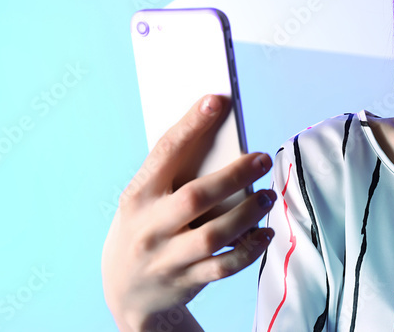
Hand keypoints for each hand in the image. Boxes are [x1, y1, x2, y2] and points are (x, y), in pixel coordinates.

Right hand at [102, 94, 276, 331]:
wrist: (125, 292)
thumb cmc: (145, 228)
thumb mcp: (145, 200)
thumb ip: (174, 176)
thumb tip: (224, 143)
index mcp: (137, 196)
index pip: (165, 153)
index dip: (191, 125)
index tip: (216, 101)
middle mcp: (149, 227)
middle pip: (195, 197)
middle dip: (233, 176)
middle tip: (262, 159)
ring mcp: (166, 258)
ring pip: (213, 235)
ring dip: (248, 213)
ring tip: (268, 195)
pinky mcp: (186, 282)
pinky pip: (224, 267)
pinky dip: (249, 249)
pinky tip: (265, 233)